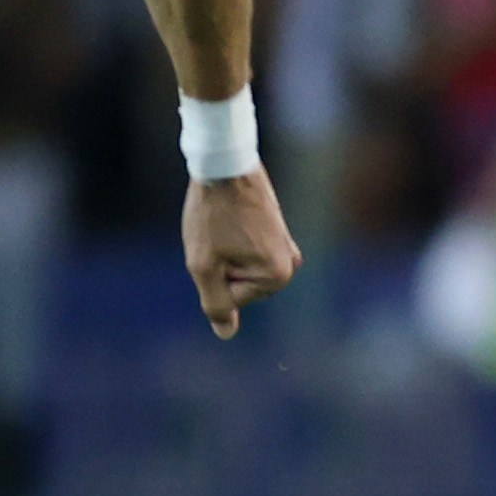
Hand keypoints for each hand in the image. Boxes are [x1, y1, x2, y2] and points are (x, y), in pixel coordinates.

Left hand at [182, 166, 299, 335]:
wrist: (225, 162)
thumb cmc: (213, 214)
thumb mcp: (204, 265)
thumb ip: (215, 304)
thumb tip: (225, 334)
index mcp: (278, 276)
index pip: (231, 300)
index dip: (212, 275)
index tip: (215, 244)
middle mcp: (290, 263)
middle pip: (239, 285)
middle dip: (220, 265)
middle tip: (216, 233)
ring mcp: (286, 245)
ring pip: (240, 267)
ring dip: (223, 251)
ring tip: (222, 224)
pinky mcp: (277, 230)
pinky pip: (245, 250)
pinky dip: (230, 239)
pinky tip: (228, 217)